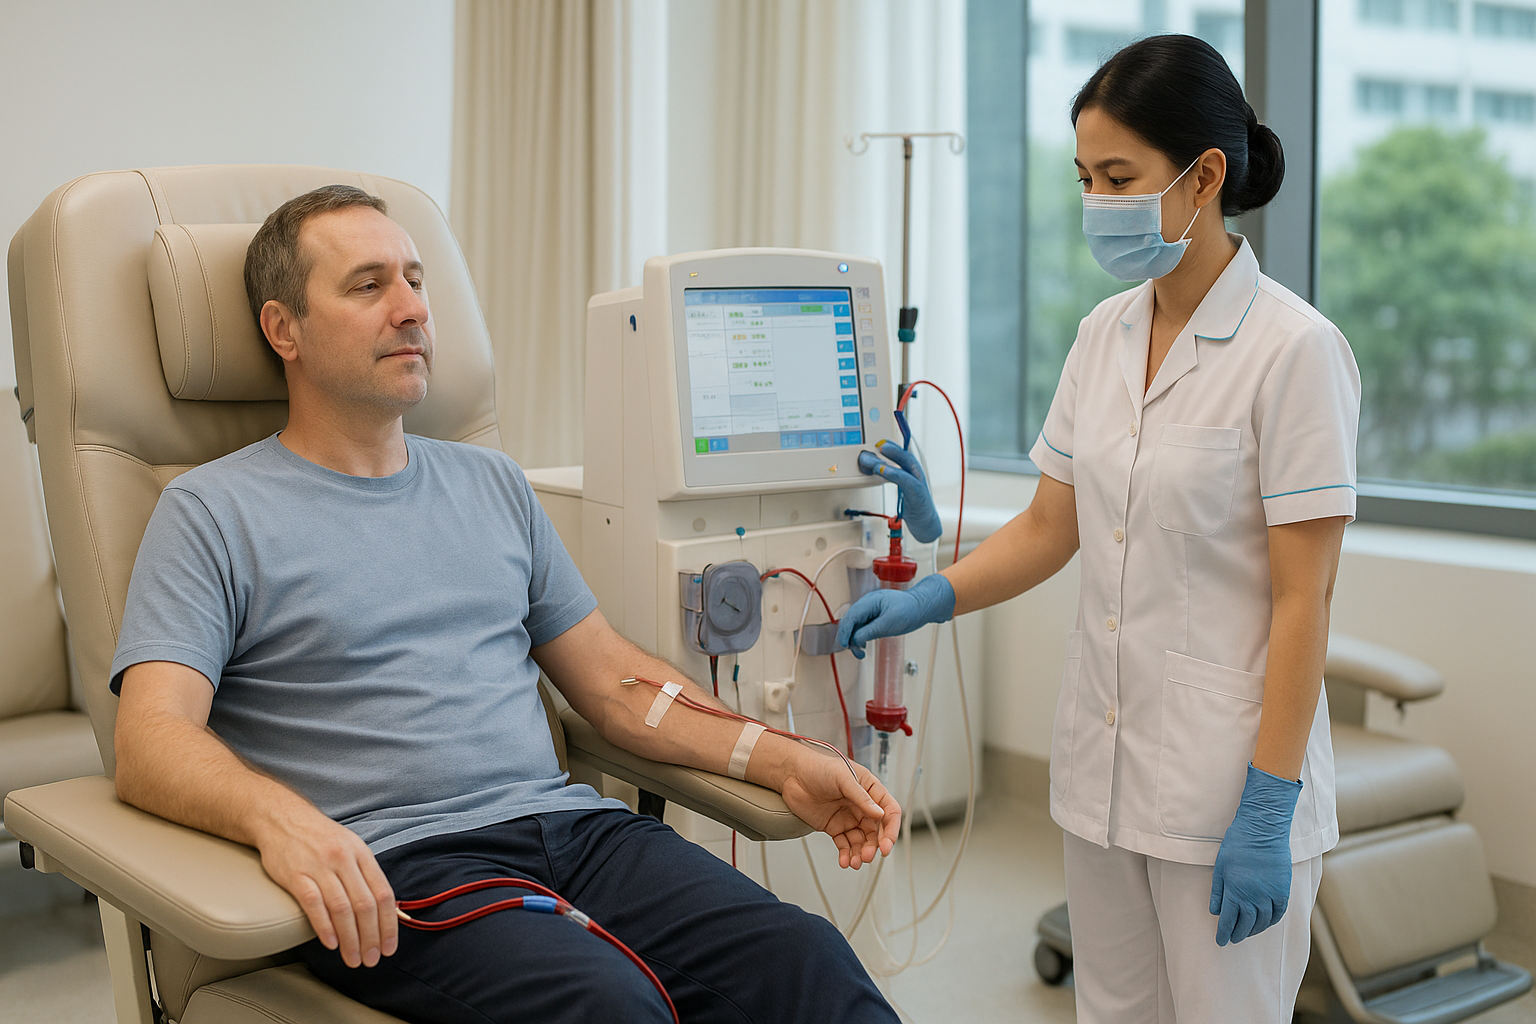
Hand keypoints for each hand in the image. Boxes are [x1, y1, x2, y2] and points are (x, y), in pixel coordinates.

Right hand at [255, 807, 397, 967]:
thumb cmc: (319, 838)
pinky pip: (314, 904)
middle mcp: (344, 860)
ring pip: (342, 909)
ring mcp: (320, 867)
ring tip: (353, 958)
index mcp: (362, 855)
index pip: (383, 894)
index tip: (389, 947)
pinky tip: (330, 944)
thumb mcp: (350, 848)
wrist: (282, 818)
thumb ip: (365, 876)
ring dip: (350, 939)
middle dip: (371, 937)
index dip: (388, 925)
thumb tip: (385, 910)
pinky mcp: (296, 875)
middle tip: (371, 959)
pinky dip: (324, 927)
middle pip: (364, 905)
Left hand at [779, 749, 901, 868]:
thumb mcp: (843, 778)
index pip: (889, 811)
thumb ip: (861, 797)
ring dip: (860, 853)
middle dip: (874, 846)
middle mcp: (861, 805)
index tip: (886, 844)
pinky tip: (845, 861)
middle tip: (867, 856)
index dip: (891, 829)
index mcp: (870, 789)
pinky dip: (846, 854)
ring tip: (855, 862)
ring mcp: (848, 817)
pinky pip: (845, 844)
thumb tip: (879, 814)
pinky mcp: (834, 827)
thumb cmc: (818, 767)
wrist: (792, 774)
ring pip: (861, 840)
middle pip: (876, 831)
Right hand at [836, 573, 954, 657]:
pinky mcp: (875, 616)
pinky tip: (863, 645)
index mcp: (869, 602)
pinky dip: (861, 636)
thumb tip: (855, 640)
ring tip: (861, 653)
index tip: (844, 645)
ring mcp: (871, 610)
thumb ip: (870, 631)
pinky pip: (863, 626)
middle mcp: (867, 605)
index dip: (844, 632)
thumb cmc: (910, 610)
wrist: (923, 606)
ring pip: (856, 626)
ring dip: (855, 639)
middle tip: (855, 652)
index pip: (850, 617)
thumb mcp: (889, 623)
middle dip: (849, 638)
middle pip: (850, 622)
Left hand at [858, 441, 941, 543]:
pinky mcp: (918, 493)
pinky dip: (893, 473)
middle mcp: (917, 474)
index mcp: (912, 472)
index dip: (892, 446)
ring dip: (890, 459)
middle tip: (877, 444)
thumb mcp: (900, 488)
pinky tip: (882, 470)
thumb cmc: (913, 505)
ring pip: (906, 465)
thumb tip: (872, 466)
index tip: (879, 441)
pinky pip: (905, 480)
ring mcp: (919, 483)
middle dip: (892, 448)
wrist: (925, 524)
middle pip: (906, 456)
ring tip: (875, 458)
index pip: (903, 455)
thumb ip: (890, 476)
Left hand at [1209, 763, 1301, 945]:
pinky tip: (1265, 923)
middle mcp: (1254, 897)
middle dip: (1238, 934)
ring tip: (1246, 933)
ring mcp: (1270, 895)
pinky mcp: (1283, 890)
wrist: (1263, 830)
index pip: (1229, 921)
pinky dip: (1271, 921)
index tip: (1220, 941)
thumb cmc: (1237, 844)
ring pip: (1263, 922)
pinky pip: (1278, 913)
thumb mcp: (1220, 867)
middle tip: (1232, 939)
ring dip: (1254, 930)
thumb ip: (1218, 891)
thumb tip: (1215, 912)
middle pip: (1246, 924)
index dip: (1224, 933)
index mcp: (1235, 891)